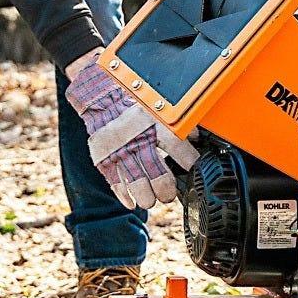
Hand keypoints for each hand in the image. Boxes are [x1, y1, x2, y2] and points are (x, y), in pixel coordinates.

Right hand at [65, 56, 198, 210]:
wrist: (100, 94)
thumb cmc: (133, 101)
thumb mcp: (157, 106)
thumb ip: (177, 121)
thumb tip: (197, 135)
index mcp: (154, 123)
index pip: (177, 147)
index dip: (188, 161)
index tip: (192, 168)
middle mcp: (138, 138)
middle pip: (157, 171)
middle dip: (166, 189)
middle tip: (169, 195)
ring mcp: (120, 150)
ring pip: (136, 181)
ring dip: (146, 196)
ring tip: (151, 201)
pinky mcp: (104, 157)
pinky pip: (115, 181)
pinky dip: (124, 195)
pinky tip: (131, 202)